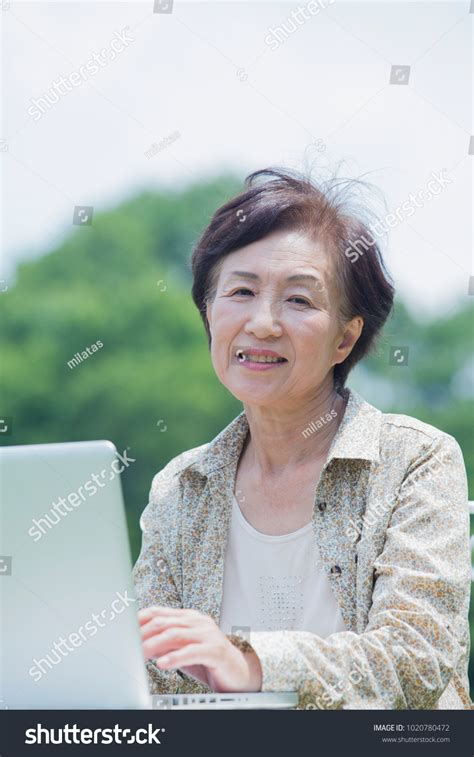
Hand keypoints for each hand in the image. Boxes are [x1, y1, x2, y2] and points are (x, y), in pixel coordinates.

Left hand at [138, 606, 261, 692]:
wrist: (238, 672)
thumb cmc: (208, 659)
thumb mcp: (182, 648)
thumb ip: (164, 643)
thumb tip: (139, 642)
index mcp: (188, 617)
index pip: (158, 612)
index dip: (139, 619)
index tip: (121, 629)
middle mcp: (197, 622)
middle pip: (163, 623)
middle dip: (142, 634)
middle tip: (126, 646)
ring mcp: (207, 634)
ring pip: (174, 635)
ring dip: (153, 646)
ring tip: (139, 656)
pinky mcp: (215, 651)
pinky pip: (191, 652)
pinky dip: (174, 657)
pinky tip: (162, 664)